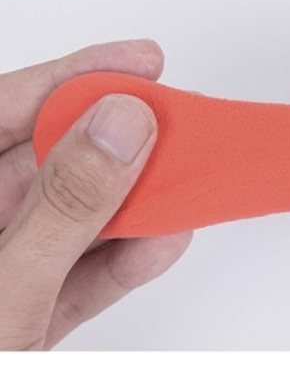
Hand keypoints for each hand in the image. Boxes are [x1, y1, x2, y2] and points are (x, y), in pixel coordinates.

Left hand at [0, 40, 191, 349]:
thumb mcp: (1, 298)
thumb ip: (61, 208)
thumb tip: (122, 126)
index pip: (0, 109)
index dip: (74, 77)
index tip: (141, 62)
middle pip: (47, 159)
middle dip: (118, 139)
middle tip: (175, 121)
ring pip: (74, 214)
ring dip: (134, 200)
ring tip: (185, 177)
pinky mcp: (27, 312)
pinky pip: (83, 270)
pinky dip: (126, 258)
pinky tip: (164, 240)